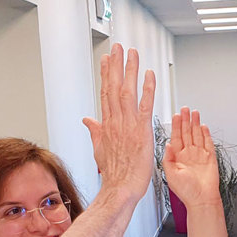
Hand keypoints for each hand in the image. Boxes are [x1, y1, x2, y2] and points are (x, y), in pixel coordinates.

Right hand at [82, 44, 156, 199]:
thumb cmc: (114, 174)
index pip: (106, 94)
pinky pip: (145, 106)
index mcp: (107, 125)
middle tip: (118, 47)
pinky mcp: (141, 131)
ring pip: (127, 92)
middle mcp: (116, 122)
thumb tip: (88, 120)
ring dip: (130, 71)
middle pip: (113, 87)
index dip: (106, 75)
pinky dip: (147, 90)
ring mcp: (128, 125)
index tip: (106, 60)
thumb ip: (95, 132)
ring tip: (132, 53)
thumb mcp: (99, 150)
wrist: (119, 189)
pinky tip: (148, 75)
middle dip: (115, 66)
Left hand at [162, 107, 220, 207]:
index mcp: (178, 158)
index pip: (176, 137)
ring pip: (197, 135)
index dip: (176, 125)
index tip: (176, 115)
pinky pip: (208, 143)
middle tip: (185, 109)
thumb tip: (167, 144)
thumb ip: (168, 158)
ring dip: (195, 124)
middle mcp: (188, 155)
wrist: (202, 200)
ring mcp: (199, 155)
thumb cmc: (186, 192)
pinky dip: (206, 134)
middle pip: (186, 133)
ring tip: (194, 112)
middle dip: (186, 120)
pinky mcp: (210, 158)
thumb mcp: (170, 174)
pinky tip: (203, 126)